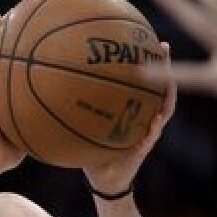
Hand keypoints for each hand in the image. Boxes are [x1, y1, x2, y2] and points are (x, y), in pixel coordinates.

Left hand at [81, 45, 175, 195]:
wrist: (104, 179)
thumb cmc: (93, 151)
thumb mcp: (82, 127)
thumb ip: (72, 110)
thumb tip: (48, 89)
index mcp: (132, 110)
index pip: (142, 81)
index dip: (146, 61)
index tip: (144, 38)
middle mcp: (144, 117)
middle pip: (160, 87)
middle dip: (164, 67)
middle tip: (162, 46)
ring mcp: (148, 132)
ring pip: (164, 108)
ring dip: (167, 93)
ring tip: (168, 78)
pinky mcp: (144, 148)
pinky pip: (152, 136)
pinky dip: (154, 128)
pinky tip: (155, 120)